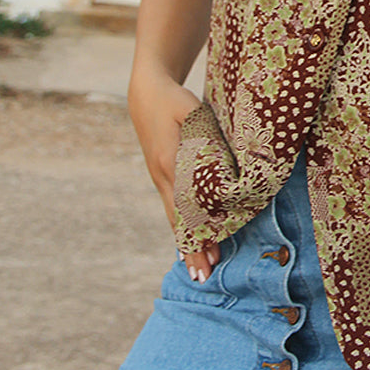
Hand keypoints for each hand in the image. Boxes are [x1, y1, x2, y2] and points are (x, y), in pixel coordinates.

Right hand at [127, 64, 220, 280]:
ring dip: (186, 244)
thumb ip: (205, 133)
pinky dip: (179, 228)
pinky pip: (171, 208)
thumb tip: (222, 161)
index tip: (211, 254)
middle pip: (179, 220)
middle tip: (204, 276)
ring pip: (174, 218)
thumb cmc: (174, 99)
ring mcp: (159, 177)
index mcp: (170, 162)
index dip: (199, 232)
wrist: (146, 94)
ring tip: (196, 271)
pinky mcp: (161, 175)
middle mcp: (163, 175)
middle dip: (193, 249)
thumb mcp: (191, 111)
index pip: (187, 207)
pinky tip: (185, 246)